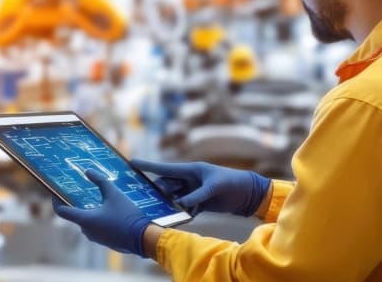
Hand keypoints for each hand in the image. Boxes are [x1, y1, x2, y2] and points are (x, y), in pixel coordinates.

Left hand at [53, 169, 152, 256]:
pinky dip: (97, 219)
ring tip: (94, 198)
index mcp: (85, 219)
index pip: (61, 211)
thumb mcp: (114, 194)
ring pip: (87, 222)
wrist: (142, 238)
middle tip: (78, 191)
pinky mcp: (105, 241)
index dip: (56, 200)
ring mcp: (96, 238)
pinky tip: (107, 211)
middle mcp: (87, 231)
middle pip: (75, 216)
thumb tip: (88, 171)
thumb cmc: (127, 215)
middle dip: (76, 204)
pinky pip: (96, 228)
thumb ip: (100, 181)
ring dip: (88, 211)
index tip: (55, 192)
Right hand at [133, 159, 270, 216]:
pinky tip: (176, 219)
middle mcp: (190, 180)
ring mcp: (194, 192)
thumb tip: (180, 204)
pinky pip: (185, 208)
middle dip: (159, 192)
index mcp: (191, 170)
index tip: (132, 163)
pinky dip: (181, 213)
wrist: (250, 194)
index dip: (148, 166)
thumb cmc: (233, 183)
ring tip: (161, 211)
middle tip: (149, 200)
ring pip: (174, 198)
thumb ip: (197, 196)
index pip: (165, 169)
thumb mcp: (214, 188)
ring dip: (169, 204)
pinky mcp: (200, 204)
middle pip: (167, 186)